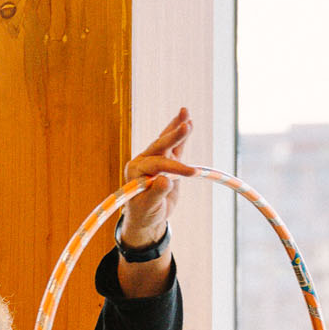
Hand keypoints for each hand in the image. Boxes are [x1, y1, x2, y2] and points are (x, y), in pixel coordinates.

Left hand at [119, 106, 193, 248]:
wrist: (147, 217)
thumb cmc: (145, 213)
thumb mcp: (149, 207)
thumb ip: (156, 193)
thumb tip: (165, 181)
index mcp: (136, 170)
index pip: (157, 164)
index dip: (175, 167)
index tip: (192, 173)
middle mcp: (144, 161)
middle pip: (160, 145)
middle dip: (174, 136)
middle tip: (186, 126)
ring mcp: (156, 159)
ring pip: (166, 141)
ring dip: (176, 127)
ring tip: (186, 112)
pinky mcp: (167, 161)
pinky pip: (175, 146)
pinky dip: (181, 135)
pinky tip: (188, 120)